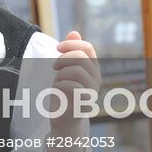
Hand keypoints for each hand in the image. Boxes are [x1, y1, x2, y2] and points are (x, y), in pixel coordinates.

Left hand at [48, 30, 97, 151]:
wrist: (64, 118)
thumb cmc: (65, 92)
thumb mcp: (66, 68)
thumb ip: (71, 52)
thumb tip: (74, 33)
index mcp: (93, 68)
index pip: (87, 48)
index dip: (71, 44)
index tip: (57, 47)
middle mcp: (96, 79)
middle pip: (81, 57)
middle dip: (63, 58)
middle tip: (54, 66)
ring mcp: (92, 92)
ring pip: (76, 70)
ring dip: (61, 73)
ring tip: (57, 80)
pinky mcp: (84, 104)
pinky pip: (71, 87)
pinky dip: (60, 85)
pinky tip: (58, 90)